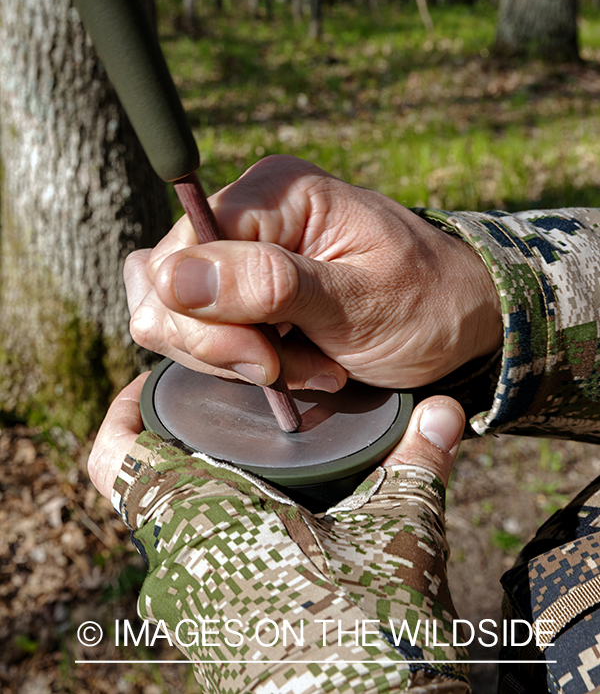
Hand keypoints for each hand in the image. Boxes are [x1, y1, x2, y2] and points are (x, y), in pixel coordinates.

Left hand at [88, 381, 468, 690]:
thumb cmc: (371, 632)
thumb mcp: (398, 533)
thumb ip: (416, 460)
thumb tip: (446, 412)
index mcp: (203, 520)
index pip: (117, 455)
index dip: (126, 410)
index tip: (160, 385)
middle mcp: (178, 568)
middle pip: (152, 488)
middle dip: (188, 450)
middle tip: (235, 419)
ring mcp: (190, 615)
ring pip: (177, 534)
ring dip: (211, 500)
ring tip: (269, 472)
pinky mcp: (214, 646)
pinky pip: (200, 576)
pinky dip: (229, 543)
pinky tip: (283, 534)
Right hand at [125, 156, 501, 392]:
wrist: (459, 317)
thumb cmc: (426, 302)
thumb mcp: (359, 301)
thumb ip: (269, 287)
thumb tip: (170, 278)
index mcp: (276, 190)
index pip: (182, 253)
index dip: (208, 319)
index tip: (266, 363)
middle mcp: (246, 209)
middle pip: (164, 286)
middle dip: (224, 347)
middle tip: (290, 368)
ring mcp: (237, 249)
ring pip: (171, 314)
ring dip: (233, 359)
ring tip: (307, 366)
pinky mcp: (237, 286)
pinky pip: (195, 330)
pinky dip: (236, 362)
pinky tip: (291, 367)